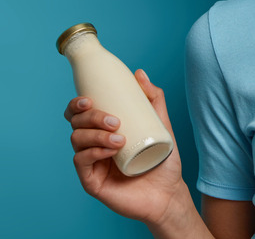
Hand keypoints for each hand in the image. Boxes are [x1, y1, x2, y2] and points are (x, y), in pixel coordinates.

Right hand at [64, 69, 185, 225]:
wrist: (168, 192)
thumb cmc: (162, 160)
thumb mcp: (161, 125)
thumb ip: (154, 99)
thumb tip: (139, 73)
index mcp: (103, 131)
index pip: (80, 114)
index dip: (77, 104)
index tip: (89, 100)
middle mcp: (93, 146)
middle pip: (76, 124)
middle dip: (91, 118)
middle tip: (114, 121)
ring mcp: (90, 164)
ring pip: (77, 140)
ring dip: (96, 135)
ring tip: (120, 138)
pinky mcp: (90, 181)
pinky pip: (81, 162)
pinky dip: (93, 153)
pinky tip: (110, 151)